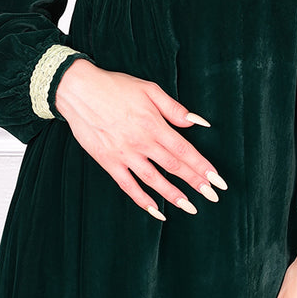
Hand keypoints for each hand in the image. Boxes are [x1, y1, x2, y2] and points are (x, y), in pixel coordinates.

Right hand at [54, 60, 226, 220]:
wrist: (78, 90)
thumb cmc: (115, 87)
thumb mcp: (149, 89)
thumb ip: (175, 109)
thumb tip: (198, 123)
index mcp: (154, 124)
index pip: (185, 150)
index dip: (203, 166)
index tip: (218, 180)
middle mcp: (141, 142)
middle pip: (174, 167)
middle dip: (196, 183)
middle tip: (213, 196)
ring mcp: (124, 154)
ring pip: (154, 180)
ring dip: (174, 195)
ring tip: (191, 207)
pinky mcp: (108, 162)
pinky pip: (128, 186)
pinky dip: (142, 200)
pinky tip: (156, 210)